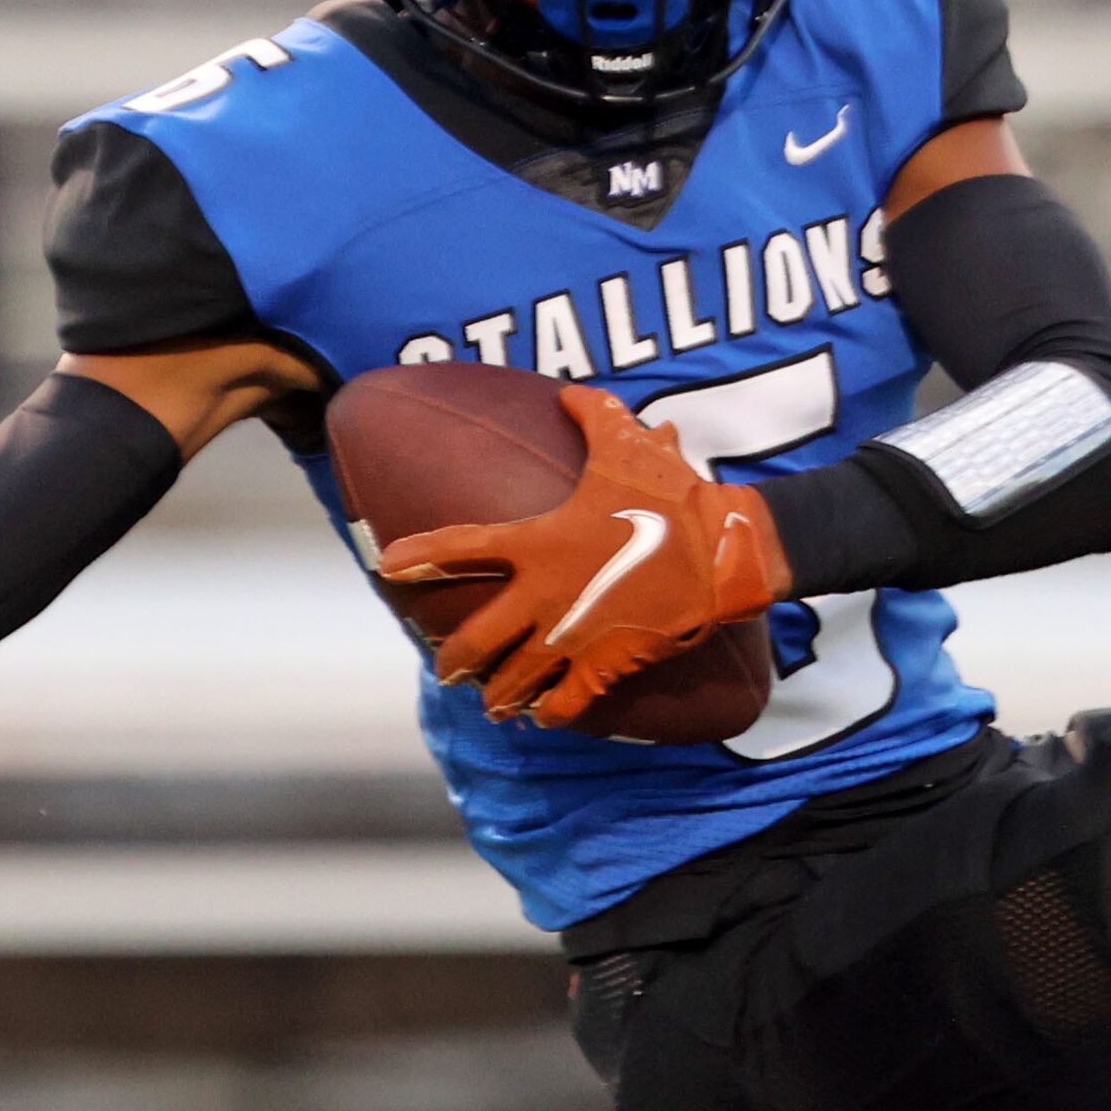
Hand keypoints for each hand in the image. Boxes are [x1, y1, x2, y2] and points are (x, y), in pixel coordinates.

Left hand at [378, 386, 788, 727]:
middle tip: (446, 669)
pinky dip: (552, 713)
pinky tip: (545, 718)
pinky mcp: (607, 664)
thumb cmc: (671, 498)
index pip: (459, 548)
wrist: (722, 553)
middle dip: (454, 660)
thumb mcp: (628, 446)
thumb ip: (592, 416)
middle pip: (475, 639)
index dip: (418, 555)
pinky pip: (567, 702)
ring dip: (498, 696)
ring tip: (491, 706)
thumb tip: (570, 393)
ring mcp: (572, 635)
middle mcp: (543, 595)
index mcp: (538, 541)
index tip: (389, 564)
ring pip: (514, 681)